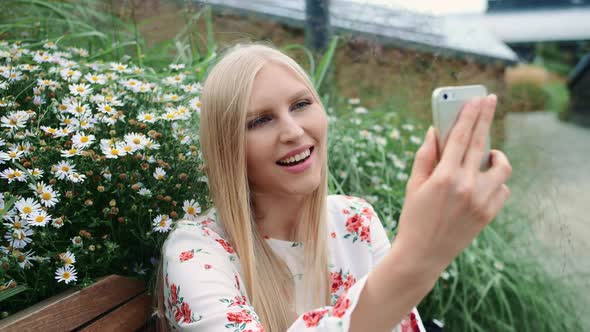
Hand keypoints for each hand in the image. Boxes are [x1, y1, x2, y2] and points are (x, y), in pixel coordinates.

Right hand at [394, 95, 511, 275]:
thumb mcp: (413, 185)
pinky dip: (495, 182)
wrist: (423, 255)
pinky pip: (502, 189)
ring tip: (488, 155)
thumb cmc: (413, 217)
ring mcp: (481, 201)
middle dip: (486, 118)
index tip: (477, 98)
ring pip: (501, 167)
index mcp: (444, 176)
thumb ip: (425, 156)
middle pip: (482, 143)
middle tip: (491, 100)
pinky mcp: (489, 214)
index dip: (470, 115)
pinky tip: (483, 183)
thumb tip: (435, 132)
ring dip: (496, 156)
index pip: (461, 137)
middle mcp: (466, 186)